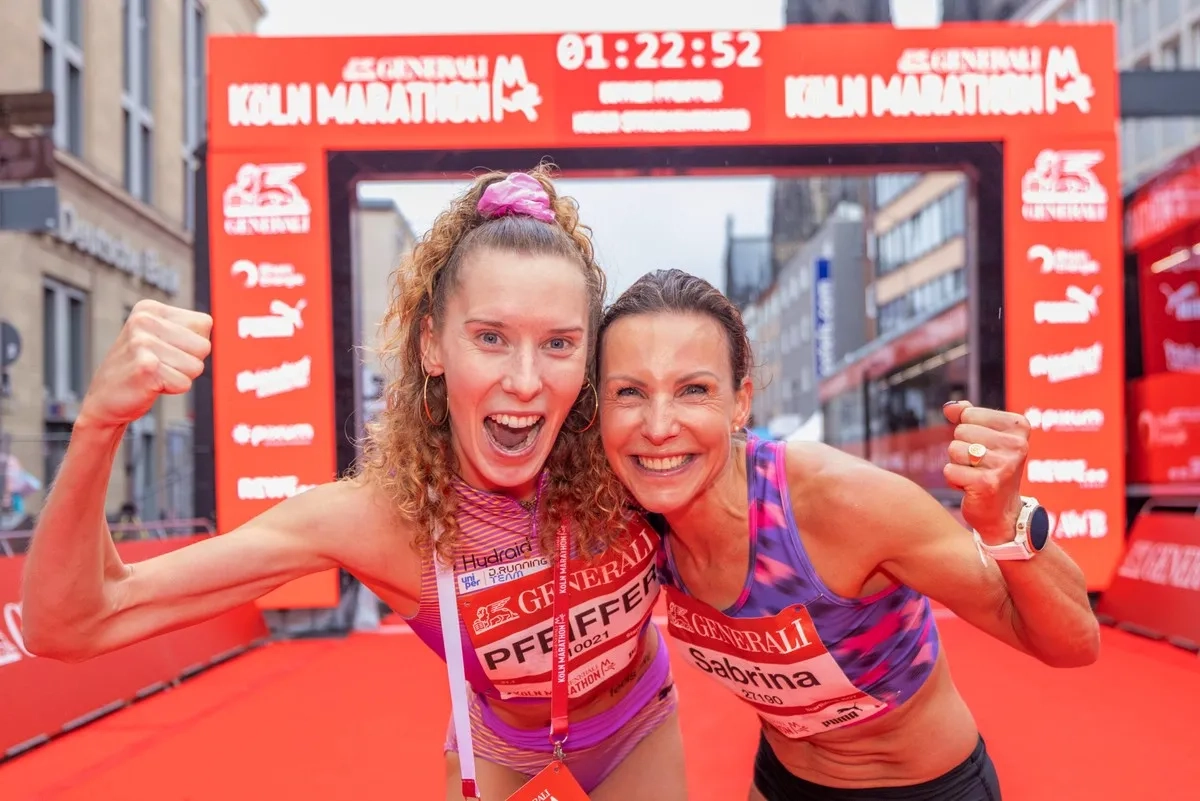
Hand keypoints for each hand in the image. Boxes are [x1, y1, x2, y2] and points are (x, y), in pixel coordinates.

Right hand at [78, 299, 212, 428]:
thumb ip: (187, 330)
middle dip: (189, 362)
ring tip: (154, 374)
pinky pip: (184, 383)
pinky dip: (171, 389)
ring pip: (196, 366)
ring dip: (179, 376)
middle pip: (203, 346)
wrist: (104, 400)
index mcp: (150, 309)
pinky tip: (149, 385)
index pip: (204, 323)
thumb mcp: (160, 337)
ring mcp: (142, 343)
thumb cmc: (140, 369)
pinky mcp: (146, 367)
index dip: (193, 344)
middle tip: (161, 366)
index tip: (167, 350)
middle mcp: (144, 320)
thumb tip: (207, 329)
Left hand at [942, 400, 1029, 542]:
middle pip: (960, 431)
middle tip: (980, 465)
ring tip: (976, 475)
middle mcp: (1017, 445)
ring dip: (958, 464)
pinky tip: (971, 488)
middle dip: (962, 449)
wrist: (1002, 512)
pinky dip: (954, 480)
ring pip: (954, 449)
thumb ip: (967, 415)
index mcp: (1019, 426)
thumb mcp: (984, 437)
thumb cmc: (991, 469)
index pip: (969, 414)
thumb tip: (949, 407)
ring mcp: (1004, 465)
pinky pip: (949, 470)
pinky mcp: (987, 483)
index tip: (986, 449)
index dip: (968, 433)